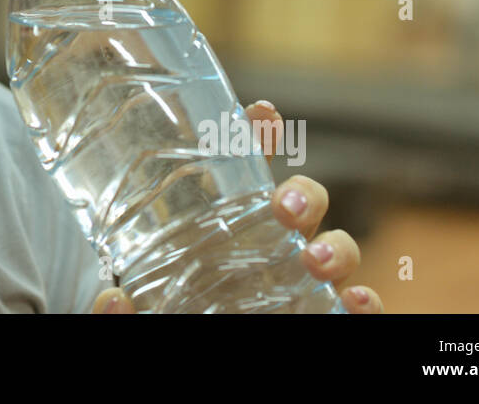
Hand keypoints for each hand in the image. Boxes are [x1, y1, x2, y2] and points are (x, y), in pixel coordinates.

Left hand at [91, 99, 382, 313]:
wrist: (194, 364)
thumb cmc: (166, 313)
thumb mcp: (141, 307)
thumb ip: (118, 309)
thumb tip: (111, 298)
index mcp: (223, 233)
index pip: (241, 174)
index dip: (255, 137)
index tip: (262, 112)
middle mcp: (268, 252)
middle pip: (299, 206)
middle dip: (303, 196)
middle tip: (283, 209)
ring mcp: (298, 285)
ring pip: (335, 251)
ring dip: (337, 247)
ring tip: (315, 260)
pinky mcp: (320, 314)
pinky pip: (354, 308)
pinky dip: (367, 302)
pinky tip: (358, 300)